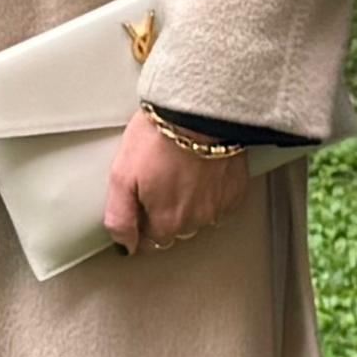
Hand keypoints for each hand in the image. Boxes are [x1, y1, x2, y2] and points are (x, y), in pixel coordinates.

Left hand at [100, 110, 251, 256]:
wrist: (198, 112)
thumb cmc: (158, 137)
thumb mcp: (121, 177)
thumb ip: (120, 217)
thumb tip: (123, 245)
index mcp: (166, 221)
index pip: (149, 241)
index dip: (140, 221)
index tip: (138, 202)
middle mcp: (195, 220)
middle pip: (174, 229)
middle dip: (163, 212)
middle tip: (156, 180)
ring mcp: (218, 206)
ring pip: (197, 216)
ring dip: (187, 202)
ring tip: (177, 172)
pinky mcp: (235, 190)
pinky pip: (219, 201)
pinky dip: (209, 191)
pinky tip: (199, 171)